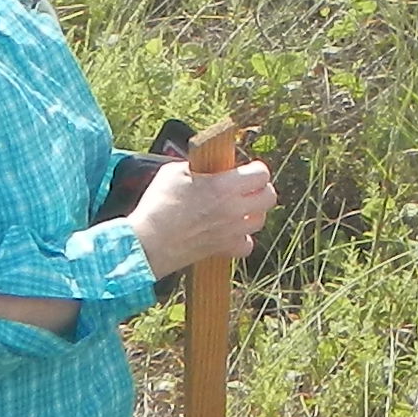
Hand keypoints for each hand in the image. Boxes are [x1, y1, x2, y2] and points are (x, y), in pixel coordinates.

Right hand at [130, 151, 276, 275]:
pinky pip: (246, 245)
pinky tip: (229, 231)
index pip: (261, 174)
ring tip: (236, 207)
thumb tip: (207, 167)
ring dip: (252, 212)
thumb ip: (198, 167)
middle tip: (245, 187)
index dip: (255, 169)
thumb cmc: (158, 206)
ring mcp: (232, 232)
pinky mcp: (224, 249)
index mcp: (225, 187)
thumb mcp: (174, 172)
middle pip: (269, 197)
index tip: (245, 168)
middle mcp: (234, 210)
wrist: (147, 243)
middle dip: (260, 189)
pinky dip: (242, 238)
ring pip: (260, 220)